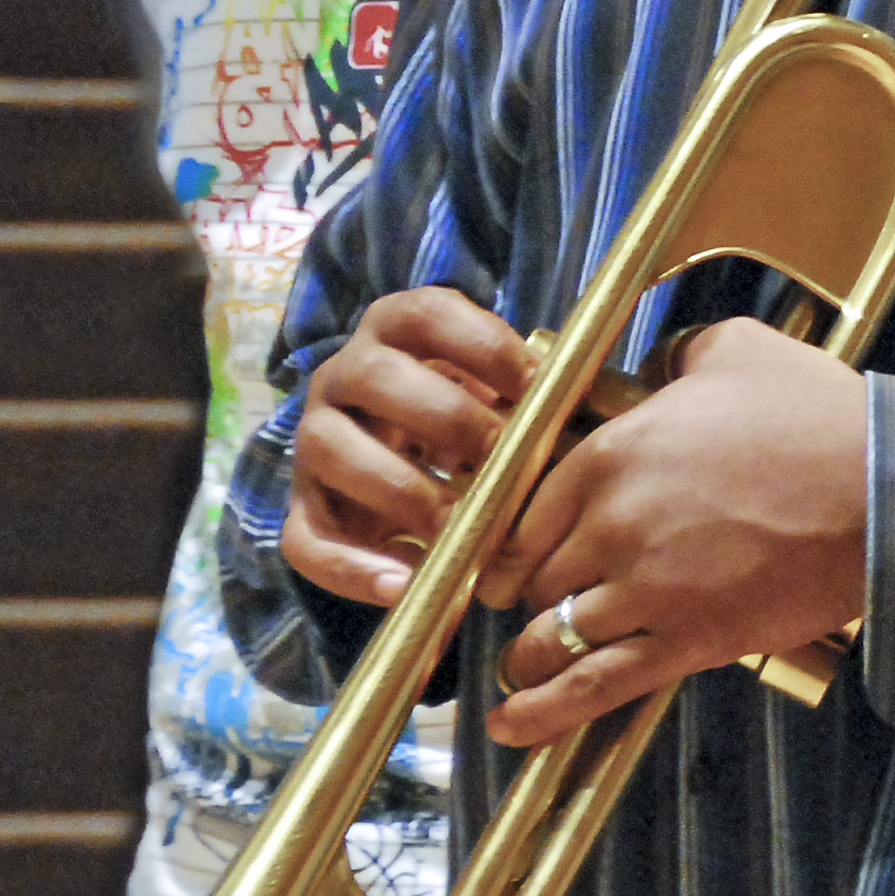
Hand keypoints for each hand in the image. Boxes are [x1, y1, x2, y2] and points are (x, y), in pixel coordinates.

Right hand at [282, 285, 530, 607]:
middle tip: (498, 457)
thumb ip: (532, 390)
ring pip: (331, 450)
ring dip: (399, 489)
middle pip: (375, 377)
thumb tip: (594, 405)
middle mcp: (344, 373)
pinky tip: (405, 583)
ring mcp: (314, 438)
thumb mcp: (499, 389)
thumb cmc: (475, 413)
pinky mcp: (300, 506)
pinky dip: (352, 567)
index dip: (481, 343)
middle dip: (444, 418)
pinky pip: (305, 538)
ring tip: (456, 524)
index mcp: (396, 327)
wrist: (404, 456)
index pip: (427, 312)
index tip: (534, 383)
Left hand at [473, 317, 871, 747]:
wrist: (884, 490)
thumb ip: (680, 357)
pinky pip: (592, 686)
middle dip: (536, 590)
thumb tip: (661, 370)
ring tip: (526, 663)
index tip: (522, 551)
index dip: (520, 538)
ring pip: (551, 635)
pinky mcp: (686, 641)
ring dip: (535, 651)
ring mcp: (645, 589)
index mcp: (614, 452)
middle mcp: (612, 524)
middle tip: (539, 599)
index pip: (525, 511)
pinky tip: (509, 725)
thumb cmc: (820, 417)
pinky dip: (543, 712)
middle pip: (536, 576)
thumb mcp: (740, 350)